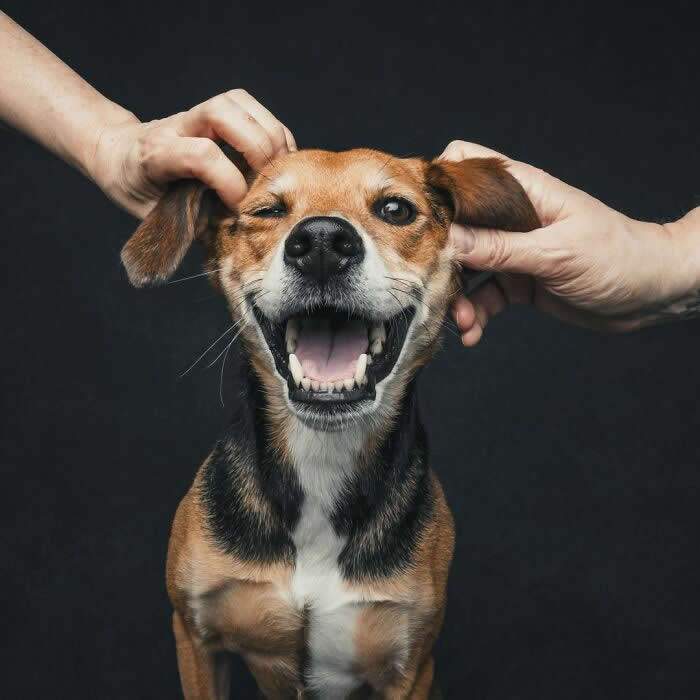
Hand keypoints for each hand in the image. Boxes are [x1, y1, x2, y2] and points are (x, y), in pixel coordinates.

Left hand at [89, 89, 294, 217]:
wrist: (116, 152)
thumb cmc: (135, 187)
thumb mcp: (154, 215)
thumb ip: (189, 224)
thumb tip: (230, 239)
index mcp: (156, 152)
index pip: (201, 155)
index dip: (229, 182)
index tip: (240, 208)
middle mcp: (177, 125)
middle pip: (223, 113)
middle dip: (256, 146)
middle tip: (268, 181)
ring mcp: (196, 113)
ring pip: (239, 103)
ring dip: (270, 134)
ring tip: (281, 167)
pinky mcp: (215, 111)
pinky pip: (250, 108)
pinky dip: (273, 130)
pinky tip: (280, 156)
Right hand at [442, 140, 699, 344]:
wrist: (652, 292)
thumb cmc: (618, 256)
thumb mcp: (557, 252)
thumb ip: (501, 248)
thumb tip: (451, 241)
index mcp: (522, 192)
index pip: (466, 167)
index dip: (438, 186)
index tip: (418, 220)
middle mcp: (511, 218)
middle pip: (456, 224)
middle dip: (440, 255)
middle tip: (432, 283)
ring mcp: (512, 250)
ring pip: (465, 266)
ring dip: (457, 295)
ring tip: (461, 320)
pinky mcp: (518, 282)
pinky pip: (484, 297)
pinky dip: (475, 314)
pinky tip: (474, 332)